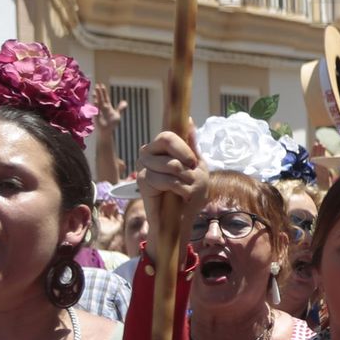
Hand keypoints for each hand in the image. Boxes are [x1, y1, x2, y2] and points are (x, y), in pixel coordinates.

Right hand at [92, 83, 126, 139]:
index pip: (105, 97)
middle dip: (99, 92)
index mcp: (107, 106)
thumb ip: (121, 108)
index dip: (103, 91)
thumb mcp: (117, 114)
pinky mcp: (97, 117)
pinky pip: (95, 111)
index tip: (101, 85)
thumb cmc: (111, 123)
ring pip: (97, 103)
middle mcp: (102, 108)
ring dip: (96, 98)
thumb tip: (125, 102)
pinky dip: (95, 108)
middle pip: (101, 98)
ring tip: (95, 92)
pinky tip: (95, 103)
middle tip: (97, 85)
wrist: (107, 131)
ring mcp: (99, 112)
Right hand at [136, 125, 207, 261]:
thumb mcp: (198, 168)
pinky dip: (178, 188)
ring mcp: (143, 166)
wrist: (183, 218)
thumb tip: (190, 121)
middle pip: (165, 139)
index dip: (184, 148)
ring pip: (169, 163)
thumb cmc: (190, 193)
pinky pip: (163, 179)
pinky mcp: (141, 181)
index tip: (194, 164)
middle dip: (185, 161)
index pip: (168, 135)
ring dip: (185, 179)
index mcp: (162, 147)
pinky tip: (179, 195)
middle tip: (190, 177)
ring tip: (184, 189)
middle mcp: (149, 153)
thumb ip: (192, 147)